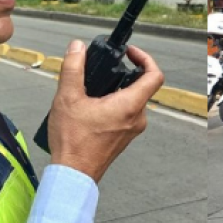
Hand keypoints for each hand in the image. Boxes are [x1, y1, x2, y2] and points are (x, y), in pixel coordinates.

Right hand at [48, 40, 164, 182]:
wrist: (73, 174)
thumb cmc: (73, 142)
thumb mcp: (67, 98)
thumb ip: (73, 68)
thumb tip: (77, 48)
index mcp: (130, 106)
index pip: (154, 75)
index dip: (145, 58)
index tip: (129, 53)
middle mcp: (137, 118)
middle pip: (141, 86)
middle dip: (124, 73)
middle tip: (105, 67)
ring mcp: (132, 130)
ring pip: (132, 100)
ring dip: (117, 89)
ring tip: (93, 87)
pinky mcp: (124, 137)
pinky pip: (126, 113)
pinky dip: (114, 103)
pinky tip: (92, 105)